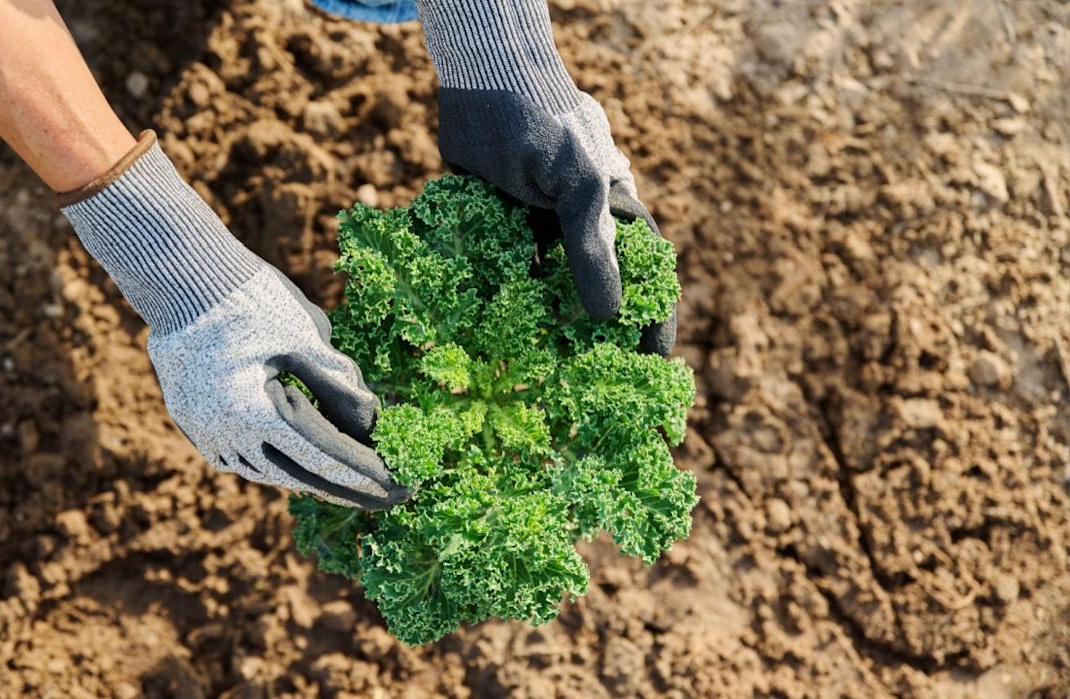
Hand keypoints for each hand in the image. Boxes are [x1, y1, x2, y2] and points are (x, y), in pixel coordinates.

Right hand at [59, 132, 407, 509]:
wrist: (182, 279)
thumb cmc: (251, 299)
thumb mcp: (305, 336)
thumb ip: (340, 382)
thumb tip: (375, 421)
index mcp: (256, 414)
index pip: (325, 456)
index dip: (366, 472)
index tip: (399, 486)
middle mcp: (227, 435)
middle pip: (299, 476)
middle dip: (347, 488)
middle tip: (386, 500)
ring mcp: (206, 434)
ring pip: (268, 473)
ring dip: (310, 479)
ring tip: (350, 486)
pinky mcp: (194, 424)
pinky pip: (241, 459)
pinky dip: (276, 464)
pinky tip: (299, 465)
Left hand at [417, 0, 677, 354]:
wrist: (482, 80)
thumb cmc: (544, 124)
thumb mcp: (578, 184)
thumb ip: (591, 248)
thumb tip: (608, 317)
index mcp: (615, 220)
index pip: (645, 286)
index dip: (650, 333)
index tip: (651, 379)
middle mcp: (579, 233)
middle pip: (592, 299)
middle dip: (589, 345)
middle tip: (583, 398)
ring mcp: (537, 234)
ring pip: (544, 296)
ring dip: (540, 333)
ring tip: (533, 384)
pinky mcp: (495, 231)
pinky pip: (499, 278)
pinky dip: (495, 306)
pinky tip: (486, 342)